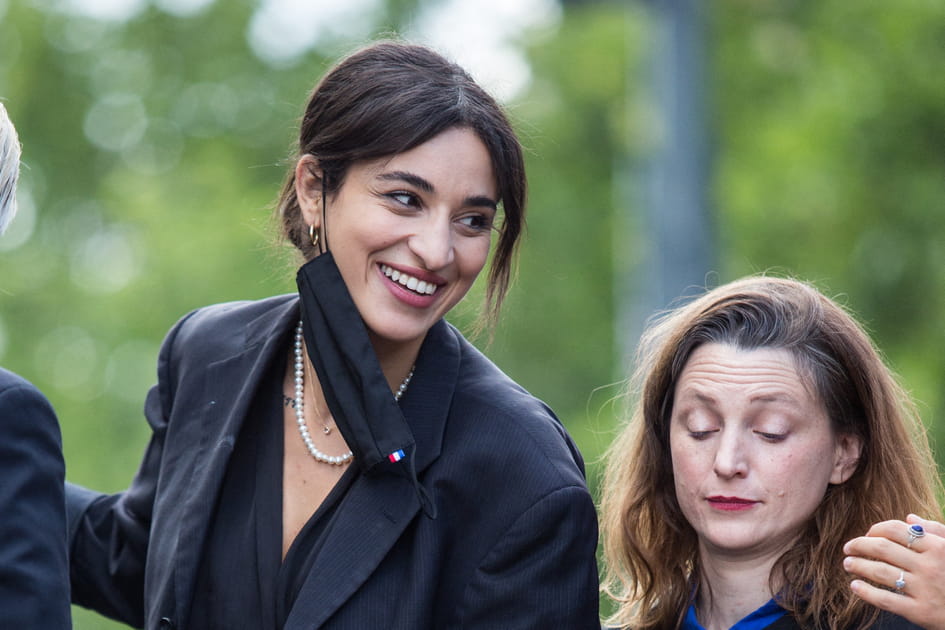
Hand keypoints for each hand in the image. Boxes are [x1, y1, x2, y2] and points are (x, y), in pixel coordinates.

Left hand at [843, 514, 944, 629]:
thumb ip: (937, 531)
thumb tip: (909, 518)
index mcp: (938, 548)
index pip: (896, 530)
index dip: (875, 529)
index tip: (866, 535)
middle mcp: (930, 566)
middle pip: (882, 548)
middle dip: (859, 545)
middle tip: (848, 548)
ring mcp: (925, 590)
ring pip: (880, 572)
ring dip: (858, 565)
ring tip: (847, 564)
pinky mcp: (921, 612)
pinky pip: (886, 600)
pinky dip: (866, 592)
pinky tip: (855, 586)